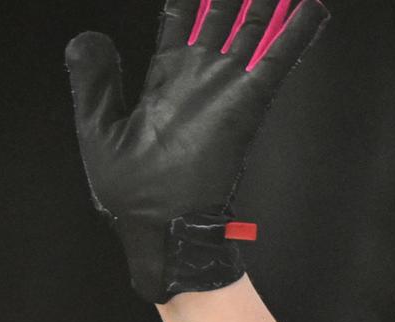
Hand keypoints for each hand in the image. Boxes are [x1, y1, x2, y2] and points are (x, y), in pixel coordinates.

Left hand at [67, 0, 326, 302]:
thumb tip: (85, 35)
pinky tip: (309, 5)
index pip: (181, 21)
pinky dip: (297, 29)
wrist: (158, 225)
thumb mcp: (97, 129)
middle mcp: (199, 74)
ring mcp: (226, 84)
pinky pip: (278, 56)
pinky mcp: (248, 101)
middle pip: (222, 15)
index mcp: (163, 78)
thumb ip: (93, 81)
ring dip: (265, 1)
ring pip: (253, 25)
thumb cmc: (126, 189)